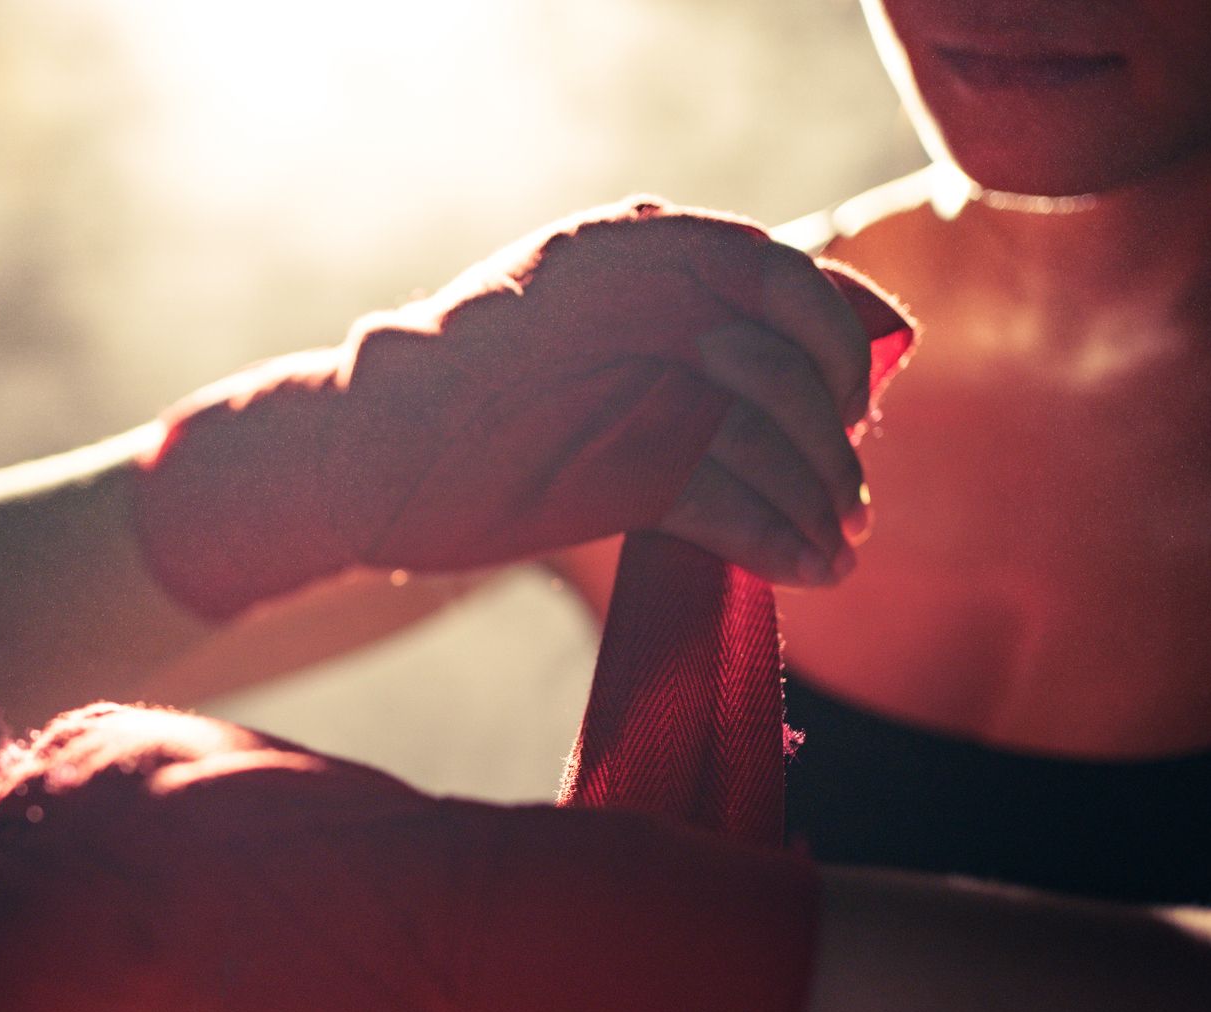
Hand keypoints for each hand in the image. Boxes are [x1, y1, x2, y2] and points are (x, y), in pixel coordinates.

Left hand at [0, 703, 820, 1011]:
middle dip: (37, 1004)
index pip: (1, 868)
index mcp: (101, 742)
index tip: (154, 985)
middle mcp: (55, 780)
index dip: (63, 950)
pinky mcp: (56, 946)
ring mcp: (48, 852)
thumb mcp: (239, 840)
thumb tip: (59, 943)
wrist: (462, 918)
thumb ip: (139, 861)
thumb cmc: (388, 894)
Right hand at [130, 198, 914, 620]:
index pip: (786, 270)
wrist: (358, 452)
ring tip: (836, 547)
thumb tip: (781, 347)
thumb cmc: (466, 403)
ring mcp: (629, 379)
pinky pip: (734, 501)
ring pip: (770, 436)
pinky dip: (783, 539)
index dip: (839, 335)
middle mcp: (641, 293)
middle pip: (792, 359)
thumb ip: (658, 323)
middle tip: (848, 495)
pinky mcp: (618, 465)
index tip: (853, 400)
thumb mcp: (572, 329)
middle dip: (831, 436)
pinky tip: (808, 567)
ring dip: (819, 498)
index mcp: (631, 246)